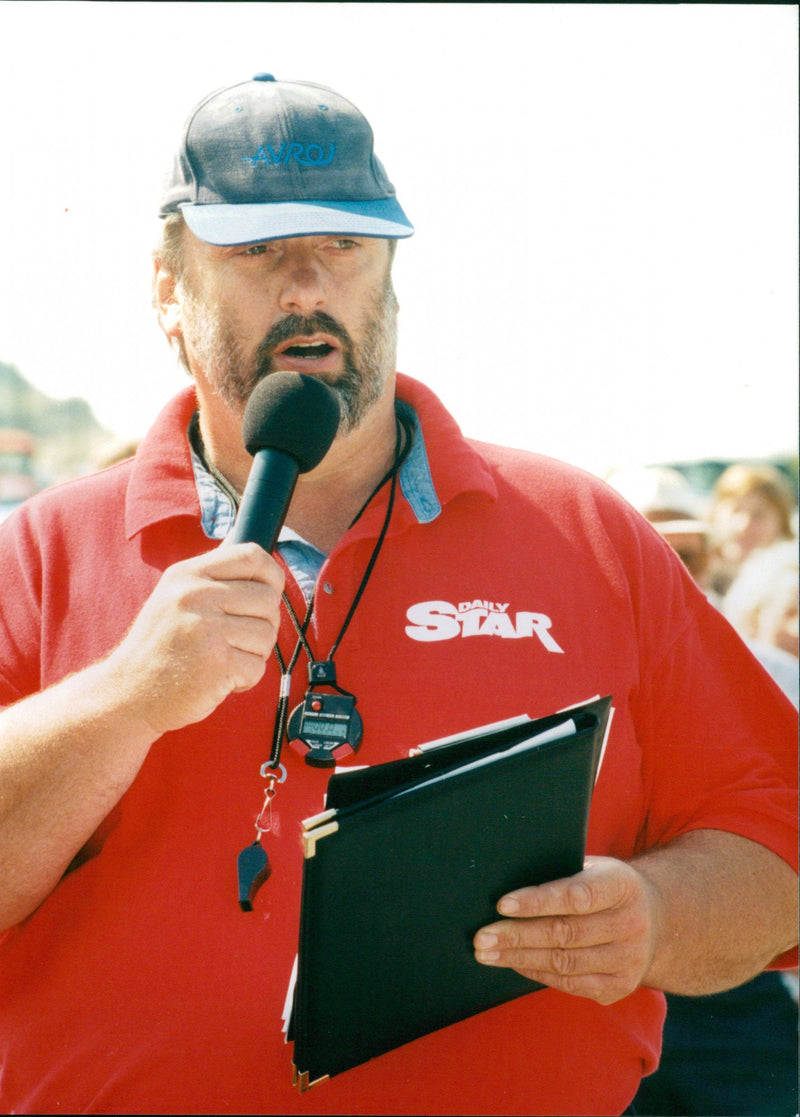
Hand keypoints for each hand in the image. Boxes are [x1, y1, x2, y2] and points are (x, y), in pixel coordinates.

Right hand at [105, 542, 284, 735]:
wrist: (128, 693)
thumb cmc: (159, 648)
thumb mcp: (174, 597)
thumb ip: (213, 581)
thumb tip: (262, 568)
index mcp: (188, 575)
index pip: (251, 556)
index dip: (272, 575)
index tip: (270, 592)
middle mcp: (195, 596)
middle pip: (267, 598)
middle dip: (264, 623)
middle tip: (238, 640)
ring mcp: (206, 629)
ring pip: (267, 634)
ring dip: (254, 654)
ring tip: (224, 659)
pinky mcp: (217, 663)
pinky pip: (258, 667)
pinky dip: (245, 679)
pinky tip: (220, 679)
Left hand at [473, 857, 661, 1004]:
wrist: (659, 920)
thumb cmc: (607, 887)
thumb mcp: (595, 868)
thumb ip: (562, 874)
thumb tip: (505, 879)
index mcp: (621, 886)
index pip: (575, 896)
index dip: (537, 901)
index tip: (501, 904)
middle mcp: (630, 924)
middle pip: (565, 934)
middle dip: (517, 936)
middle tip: (481, 937)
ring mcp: (628, 960)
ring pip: (565, 963)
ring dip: (520, 958)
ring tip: (487, 953)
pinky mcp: (620, 986)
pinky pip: (571, 984)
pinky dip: (539, 974)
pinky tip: (515, 963)